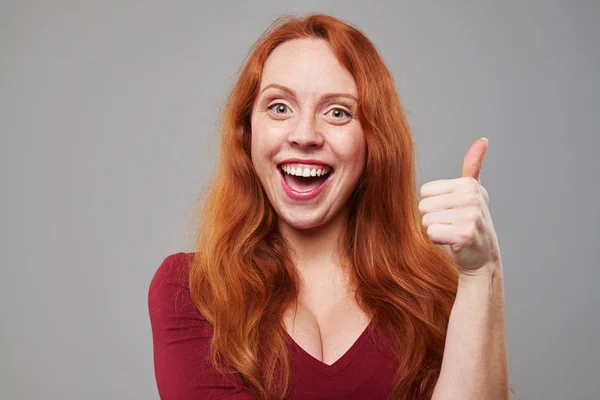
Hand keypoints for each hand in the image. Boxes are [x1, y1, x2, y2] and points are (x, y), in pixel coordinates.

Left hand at [418, 138, 500, 276]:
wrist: (483, 258)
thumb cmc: (472, 223)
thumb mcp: (473, 193)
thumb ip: (473, 167)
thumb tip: (482, 140)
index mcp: (469, 185)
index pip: (425, 191)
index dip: (434, 204)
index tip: (452, 212)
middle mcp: (472, 197)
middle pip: (423, 205)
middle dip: (433, 218)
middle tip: (451, 225)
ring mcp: (470, 216)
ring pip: (425, 220)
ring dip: (435, 230)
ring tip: (452, 233)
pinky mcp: (464, 235)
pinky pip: (431, 233)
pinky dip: (438, 241)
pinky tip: (452, 243)